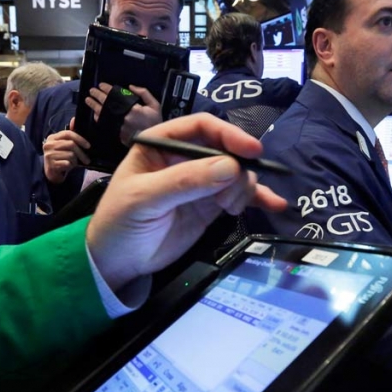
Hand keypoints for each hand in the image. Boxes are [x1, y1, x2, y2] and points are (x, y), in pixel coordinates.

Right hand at [43, 118, 90, 183]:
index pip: (68, 134)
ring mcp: (49, 154)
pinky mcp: (51, 164)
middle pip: (71, 144)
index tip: (88, 146)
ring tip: (73, 163)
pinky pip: (67, 163)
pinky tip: (68, 166)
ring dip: (75, 161)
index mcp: (52, 137)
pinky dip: (71, 166)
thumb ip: (70, 135)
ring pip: (70, 155)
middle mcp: (48, 144)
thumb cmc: (60, 157)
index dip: (80, 138)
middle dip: (81, 153)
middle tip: (87, 160)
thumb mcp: (64, 145)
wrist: (51, 172)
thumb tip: (74, 119)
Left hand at [84, 83, 161, 145]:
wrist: (153, 142)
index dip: (107, 89)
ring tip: (88, 100)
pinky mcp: (115, 133)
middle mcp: (123, 116)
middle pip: (106, 103)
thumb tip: (130, 87)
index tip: (101, 85)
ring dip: (94, 105)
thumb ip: (144, 93)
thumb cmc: (154, 123)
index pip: (115, 95)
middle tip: (92, 90)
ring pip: (102, 113)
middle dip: (98, 95)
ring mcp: (118, 126)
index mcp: (133, 108)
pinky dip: (98, 117)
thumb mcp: (155, 105)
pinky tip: (94, 112)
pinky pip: (104, 124)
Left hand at [87, 113, 286, 288]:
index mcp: (161, 144)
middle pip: (225, 149)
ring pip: (236, 173)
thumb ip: (185, 182)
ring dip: (244, 187)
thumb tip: (230, 167)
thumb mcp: (144, 199)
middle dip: (239, 168)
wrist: (116, 263)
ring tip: (232, 208)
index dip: (228, 135)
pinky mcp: (210, 206)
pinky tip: (274, 204)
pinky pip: (239, 196)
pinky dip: (256, 199)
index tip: (251, 152)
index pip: (201, 127)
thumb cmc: (119, 223)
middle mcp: (184, 158)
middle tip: (235, 194)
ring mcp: (200, 182)